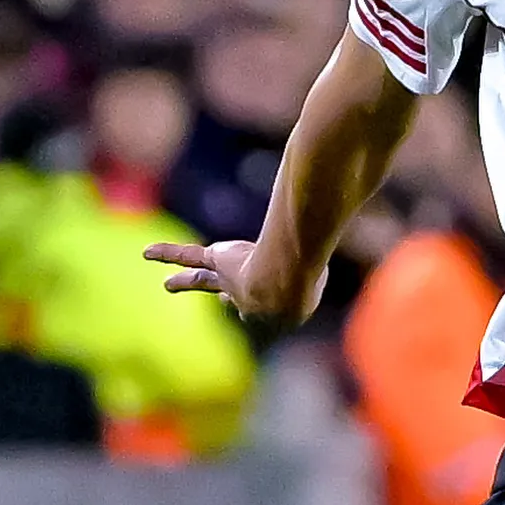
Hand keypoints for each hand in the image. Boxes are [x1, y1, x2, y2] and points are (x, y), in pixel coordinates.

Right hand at [144, 236, 324, 337]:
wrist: (284, 280)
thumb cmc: (308, 270)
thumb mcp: (325, 261)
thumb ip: (329, 242)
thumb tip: (357, 204)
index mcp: (277, 301)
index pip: (270, 300)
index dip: (268, 296)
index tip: (272, 293)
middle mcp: (250, 297)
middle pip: (235, 298)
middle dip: (229, 297)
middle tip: (221, 299)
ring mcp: (232, 282)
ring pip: (203, 280)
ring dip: (186, 282)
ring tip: (168, 285)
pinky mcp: (219, 264)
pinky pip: (191, 257)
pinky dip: (170, 254)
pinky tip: (147, 253)